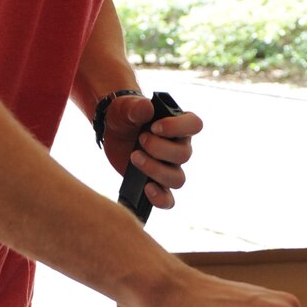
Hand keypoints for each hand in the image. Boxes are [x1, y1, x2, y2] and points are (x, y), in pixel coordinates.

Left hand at [102, 95, 201, 211]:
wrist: (112, 132)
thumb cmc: (124, 116)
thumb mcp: (124, 108)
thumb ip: (135, 107)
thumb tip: (147, 108)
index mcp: (179, 125)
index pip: (195, 125)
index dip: (178, 127)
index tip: (155, 127)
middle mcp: (180, 147)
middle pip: (184, 155)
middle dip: (159, 149)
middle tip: (139, 139)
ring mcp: (170, 168)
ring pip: (178, 178)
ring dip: (156, 170)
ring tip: (134, 158)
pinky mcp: (157, 184)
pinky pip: (168, 199)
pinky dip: (160, 198)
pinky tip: (146, 189)